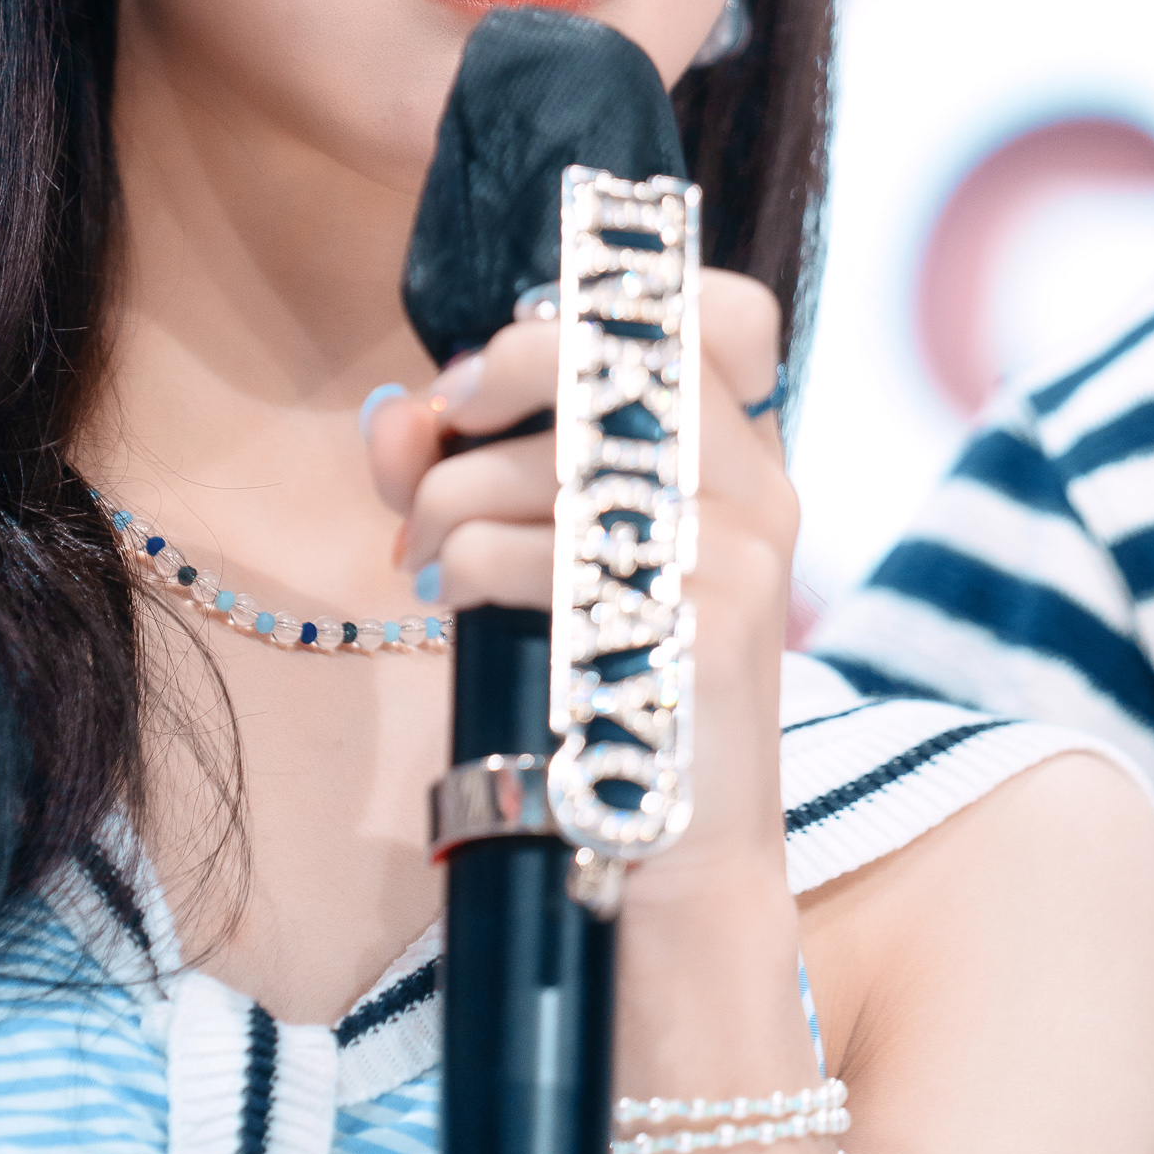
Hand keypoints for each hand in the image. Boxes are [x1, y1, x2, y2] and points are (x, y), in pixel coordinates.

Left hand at [363, 272, 798, 888]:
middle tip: (441, 431)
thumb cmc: (595, 677)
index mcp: (742, 456)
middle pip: (611, 354)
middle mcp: (758, 487)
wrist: (669, 849)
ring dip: (448, 500)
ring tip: (431, 555)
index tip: (520, 364)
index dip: (617, 304)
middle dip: (491, 377)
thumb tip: (395, 414)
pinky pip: (524, 551)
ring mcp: (737, 553)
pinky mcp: (694, 626)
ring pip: (543, 457)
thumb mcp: (538, 548)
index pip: (731, 314)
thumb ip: (463, 462)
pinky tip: (458, 602)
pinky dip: (463, 567)